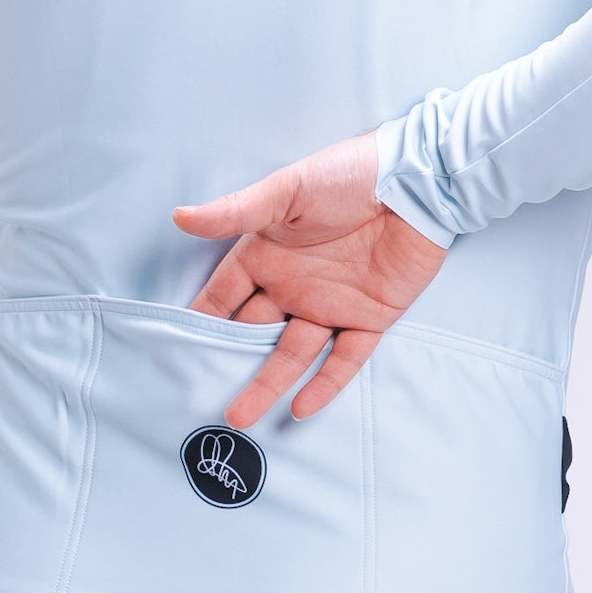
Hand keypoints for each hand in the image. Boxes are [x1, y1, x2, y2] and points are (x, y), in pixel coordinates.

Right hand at [174, 131, 445, 428]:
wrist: (416, 181)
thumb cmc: (347, 174)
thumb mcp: (286, 189)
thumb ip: (236, 211)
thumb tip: (180, 217)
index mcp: (268, 253)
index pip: (225, 295)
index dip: (202, 321)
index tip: (175, 351)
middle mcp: (294, 284)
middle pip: (253, 333)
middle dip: (228, 363)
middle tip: (199, 398)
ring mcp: (331, 304)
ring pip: (293, 355)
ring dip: (268, 384)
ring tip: (240, 418)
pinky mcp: (370, 318)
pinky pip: (344, 359)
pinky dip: (325, 385)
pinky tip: (301, 410)